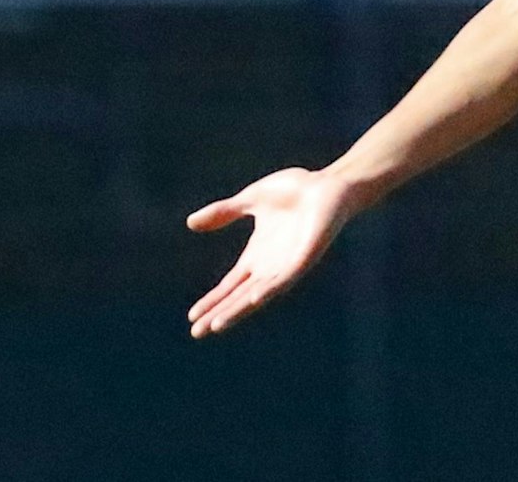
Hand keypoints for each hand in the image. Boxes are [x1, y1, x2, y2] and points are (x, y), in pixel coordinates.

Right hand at [185, 167, 356, 337]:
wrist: (327, 184)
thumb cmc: (293, 191)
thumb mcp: (249, 200)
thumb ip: (223, 212)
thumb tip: (190, 223)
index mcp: (257, 256)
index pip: (230, 286)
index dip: (212, 301)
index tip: (192, 317)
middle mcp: (270, 267)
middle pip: (239, 297)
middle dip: (219, 314)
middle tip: (197, 332)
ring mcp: (287, 265)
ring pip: (258, 295)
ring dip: (238, 310)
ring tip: (217, 324)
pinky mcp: (305, 258)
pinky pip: (286, 278)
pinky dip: (271, 289)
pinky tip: (255, 297)